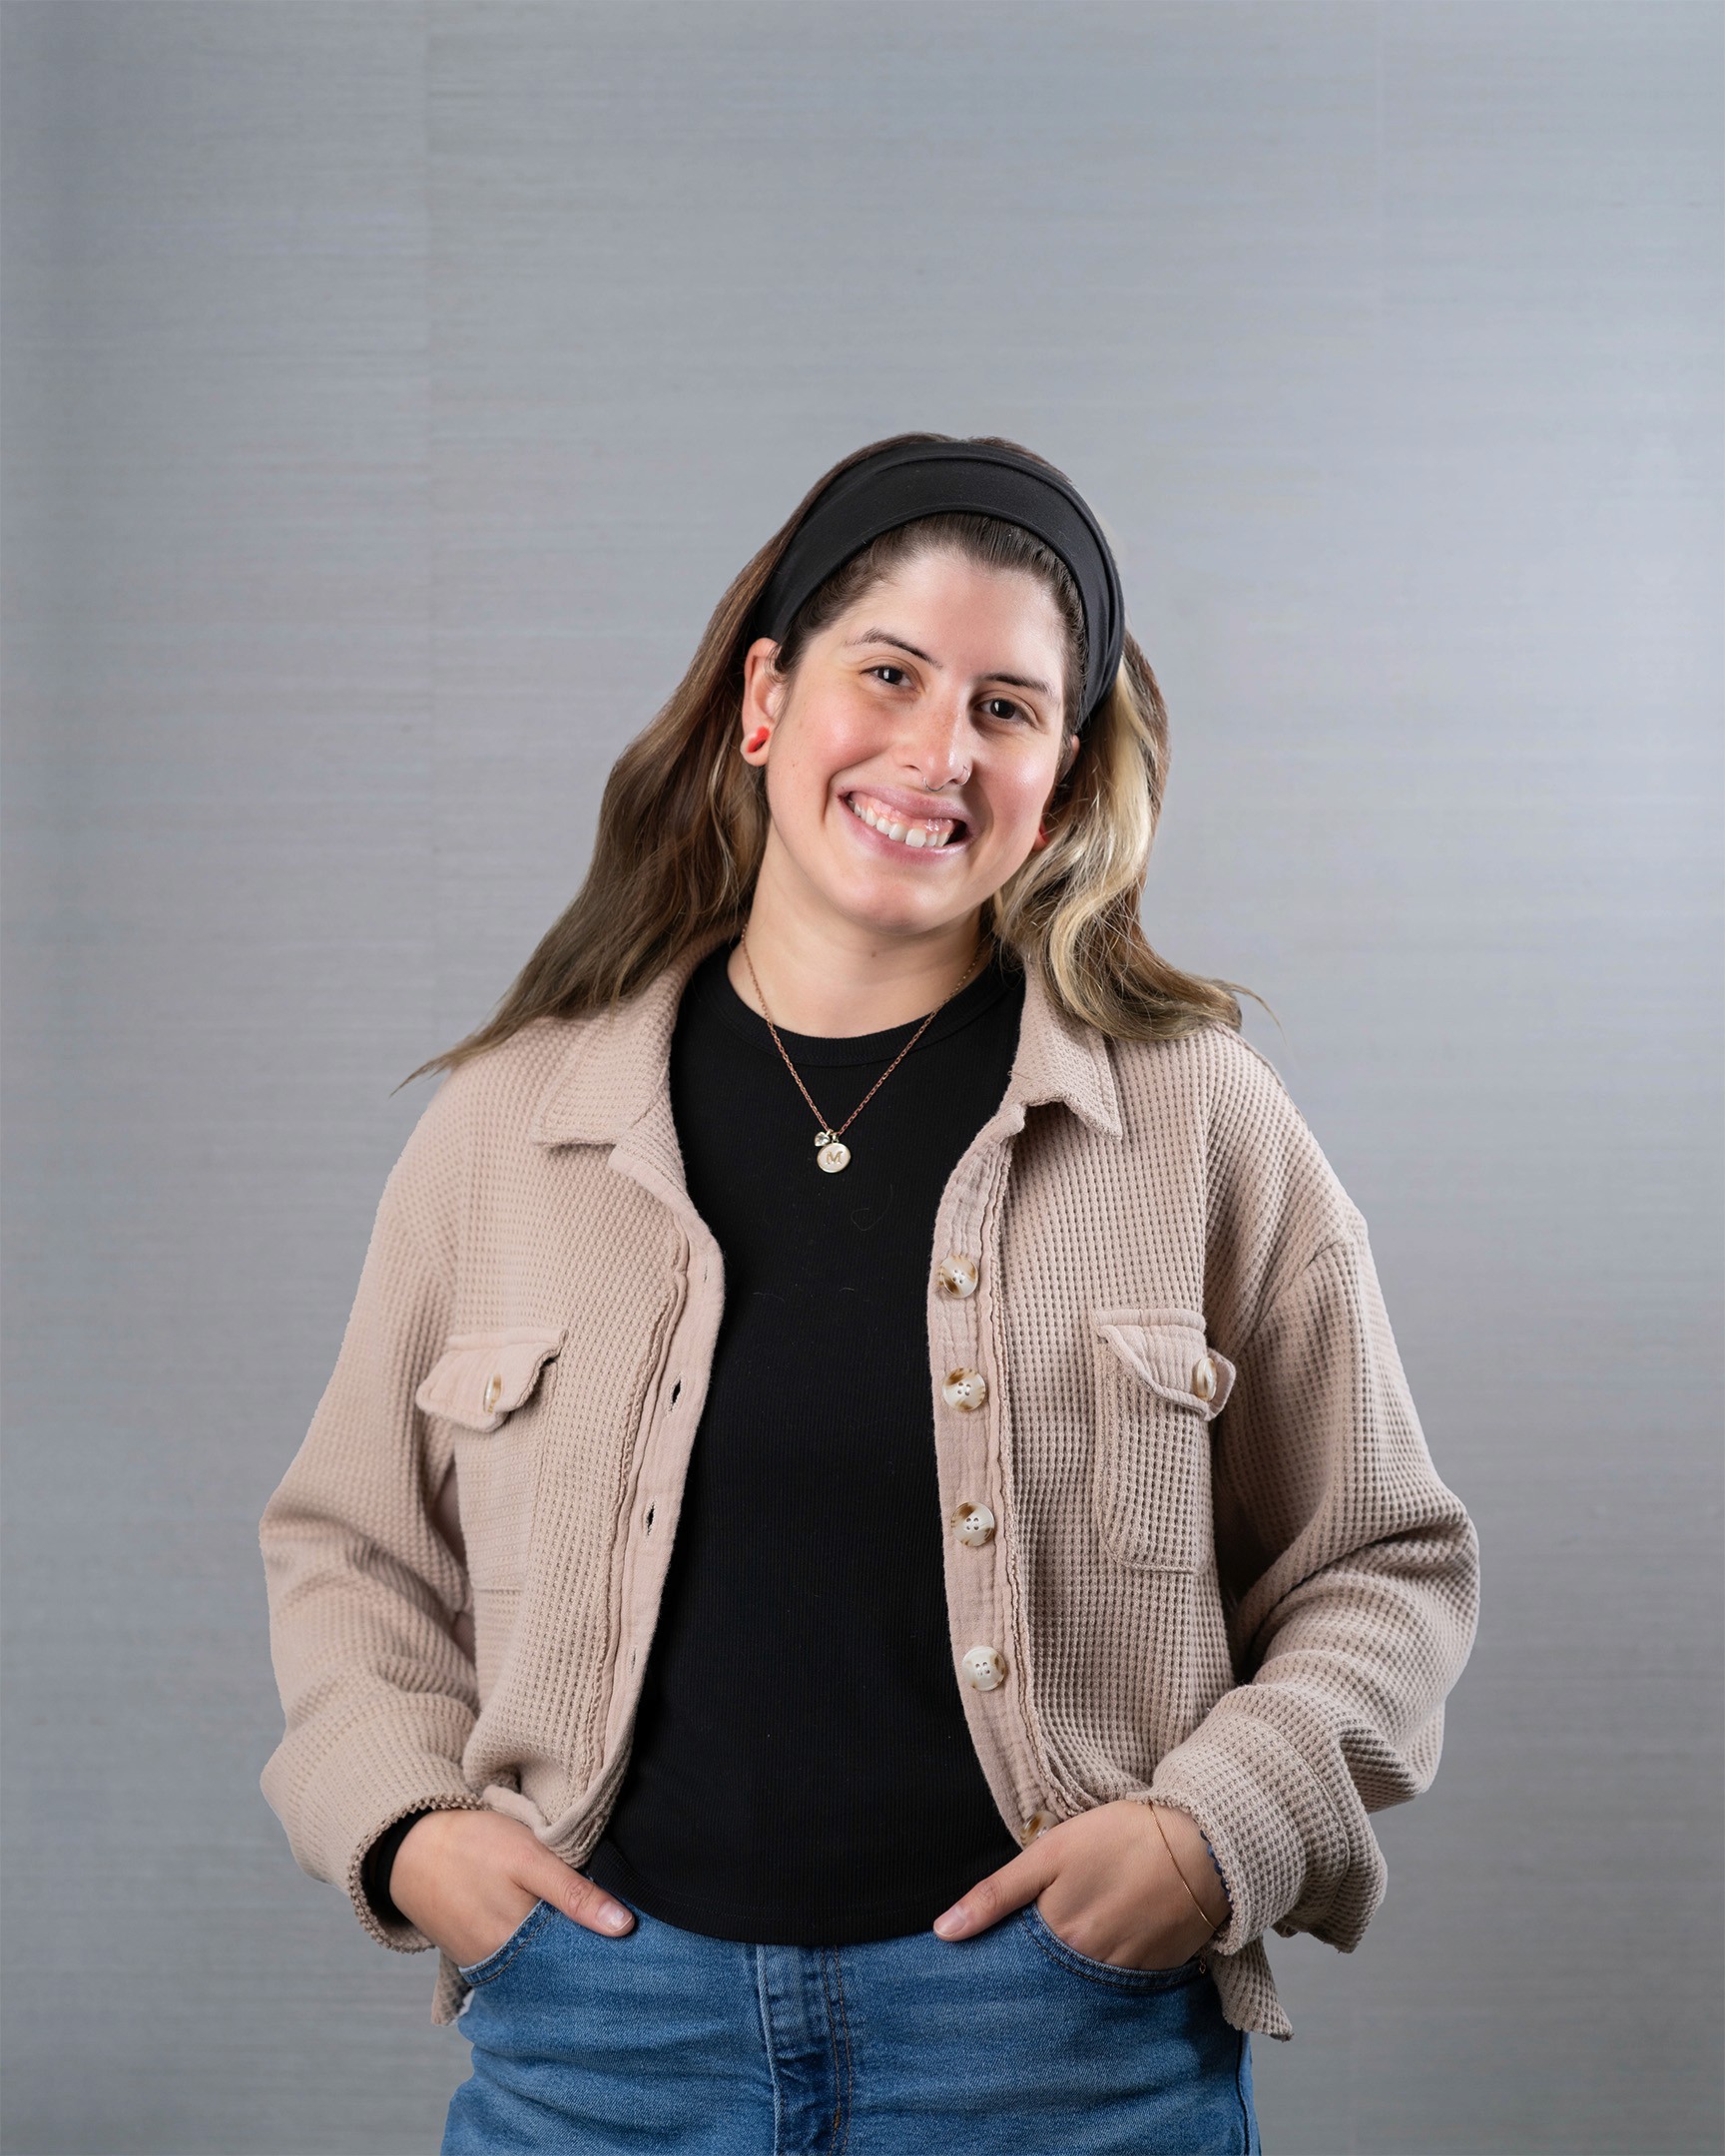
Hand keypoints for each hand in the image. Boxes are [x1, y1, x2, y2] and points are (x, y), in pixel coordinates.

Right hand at [387, 1809, 634, 1967]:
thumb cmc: (475, 1844)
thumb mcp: (529, 1857)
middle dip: (587, 1957)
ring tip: (592, 1940)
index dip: (607, 1950)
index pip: (577, 1960)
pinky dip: (537, 1954)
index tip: (636, 1943)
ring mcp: (487, 1965)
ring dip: (563, 1955)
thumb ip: (575, 1893)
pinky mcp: (475, 1959)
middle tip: (621, 1942)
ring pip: (539, 1969)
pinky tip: (555, 1939)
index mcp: (519, 1941)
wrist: (412, 1847)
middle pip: (559, 1969)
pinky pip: (516, 1965)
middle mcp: (502, 1965)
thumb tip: (625, 1927)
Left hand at [931, 1800, 1228, 1969]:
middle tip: (1044, 1939)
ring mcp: (1128, 1974)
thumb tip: (944, 1932)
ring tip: (1080, 1937)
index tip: (993, 1955)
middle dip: (1039, 1971)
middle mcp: (1091, 1968)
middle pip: (1052, 1980)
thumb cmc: (1121, 1837)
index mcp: (1059, 1938)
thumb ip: (995, 1894)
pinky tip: (1114, 1939)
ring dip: (1077, 1970)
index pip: (1017, 1966)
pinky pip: (1124, 1982)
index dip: (1005, 1958)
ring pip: (1087, 1982)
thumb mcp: (1049, 1853)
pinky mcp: (1158, 1972)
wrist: (1202, 1843)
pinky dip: (1113, 1967)